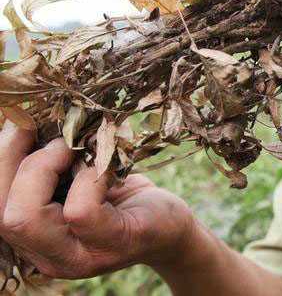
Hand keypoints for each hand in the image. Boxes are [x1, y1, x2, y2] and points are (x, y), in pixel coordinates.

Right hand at [0, 120, 197, 279]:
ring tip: (74, 150)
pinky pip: (81, 212)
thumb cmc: (120, 193)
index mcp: (33, 240)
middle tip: (54, 138)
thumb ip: (49, 161)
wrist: (170, 222)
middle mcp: (49, 256)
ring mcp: (79, 257)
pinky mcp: (112, 243)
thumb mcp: (77, 175)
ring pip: (27, 218)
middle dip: (15, 162)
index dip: (1, 158)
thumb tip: (21, 118)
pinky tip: (107, 167)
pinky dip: (89, 178)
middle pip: (2, 215)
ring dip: (45, 169)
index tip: (23, 124)